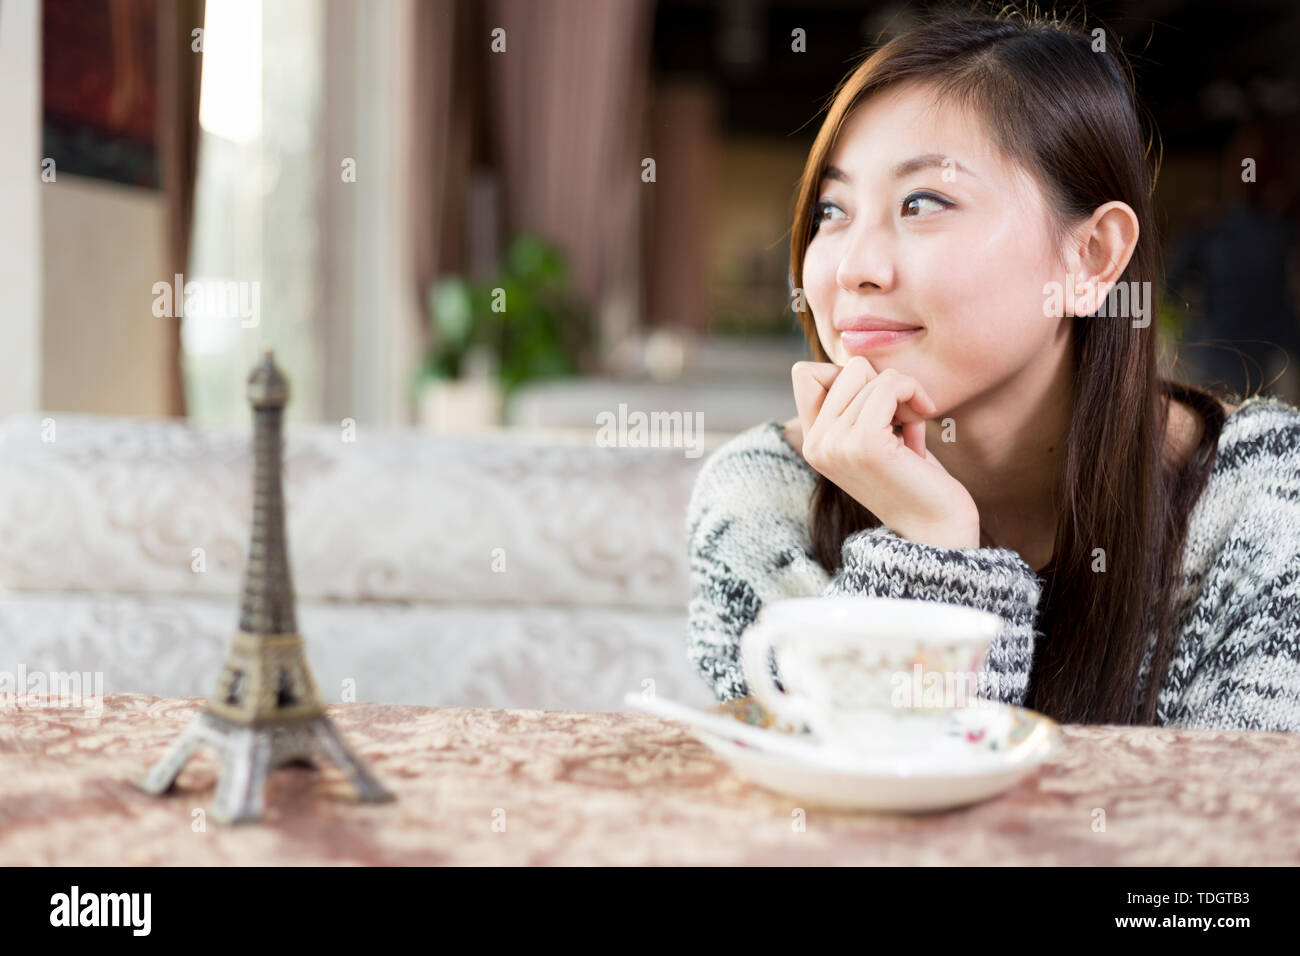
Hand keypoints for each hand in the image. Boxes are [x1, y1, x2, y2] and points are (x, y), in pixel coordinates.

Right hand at [791, 356, 979, 548]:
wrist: (936, 529)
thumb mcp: (875, 435)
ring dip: (904, 395)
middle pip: (845, 367)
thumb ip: (856, 404)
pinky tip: (924, 419)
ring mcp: (836, 444)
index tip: (878, 408)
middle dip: (883, 384)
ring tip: (912, 433)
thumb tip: (854, 360)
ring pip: (870, 373)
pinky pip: (889, 384)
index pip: (805, 373)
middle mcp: (816, 444)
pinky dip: (913, 392)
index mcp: (812, 443)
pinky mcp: (864, 443)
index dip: (850, 378)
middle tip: (902, 421)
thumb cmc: (915, 479)